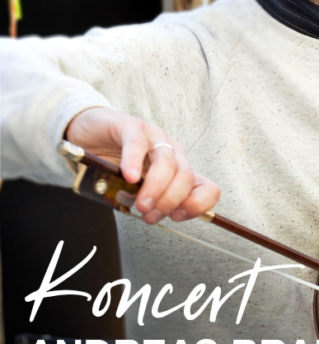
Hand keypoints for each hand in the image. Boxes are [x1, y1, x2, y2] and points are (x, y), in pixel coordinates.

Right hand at [64, 107, 219, 224]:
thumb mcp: (135, 189)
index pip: (207, 187)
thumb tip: (153, 217)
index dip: (198, 205)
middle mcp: (172, 151)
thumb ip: (147, 200)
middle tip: (150, 216)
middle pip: (185, 176)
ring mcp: (153, 136)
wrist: (86, 134)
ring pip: (166, 162)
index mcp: (179, 169)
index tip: (176, 217)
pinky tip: (129, 177)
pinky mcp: (130, 126)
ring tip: (141, 204)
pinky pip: (137, 143)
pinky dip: (134, 162)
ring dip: (156, 187)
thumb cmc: (114, 163)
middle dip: (170, 201)